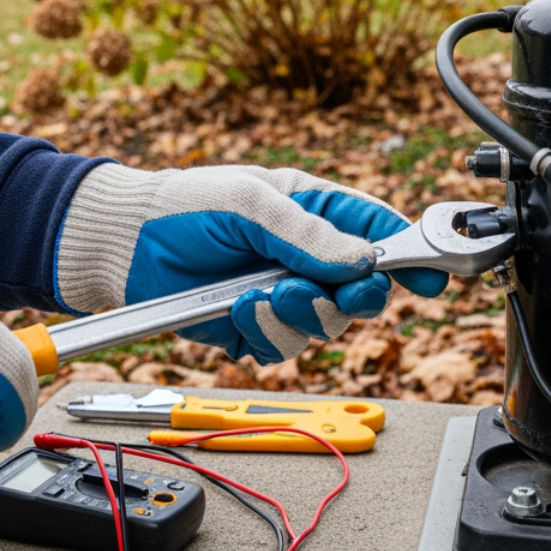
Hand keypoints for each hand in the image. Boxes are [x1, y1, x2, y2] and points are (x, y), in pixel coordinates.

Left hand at [55, 165, 447, 363]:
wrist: (120, 248)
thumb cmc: (181, 207)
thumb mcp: (249, 203)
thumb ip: (307, 232)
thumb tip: (362, 259)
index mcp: (314, 211)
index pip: (377, 233)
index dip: (408, 254)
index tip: (429, 274)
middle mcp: (304, 256)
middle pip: (362, 290)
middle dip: (351, 295)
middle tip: (337, 292)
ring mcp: (282, 294)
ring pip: (326, 325)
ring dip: (300, 315)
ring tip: (261, 296)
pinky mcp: (254, 329)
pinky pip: (284, 347)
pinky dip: (266, 333)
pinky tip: (238, 310)